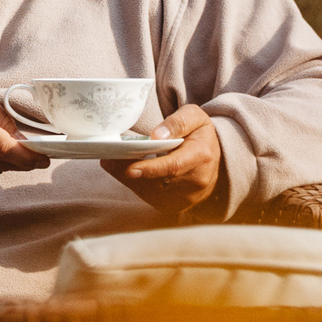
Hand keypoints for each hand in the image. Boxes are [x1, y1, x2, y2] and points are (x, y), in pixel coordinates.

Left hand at [102, 104, 223, 217]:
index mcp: (201, 156)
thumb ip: (177, 122)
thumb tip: (157, 136)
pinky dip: (134, 184)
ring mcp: (186, 196)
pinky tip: (122, 170)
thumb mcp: (194, 117)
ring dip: (128, 179)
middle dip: (130, 171)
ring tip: (111, 162)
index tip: (130, 168)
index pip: (174, 166)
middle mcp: (196, 180)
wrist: (212, 158)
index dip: (151, 169)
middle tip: (108, 159)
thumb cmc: (199, 134)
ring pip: (150, 191)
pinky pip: (150, 197)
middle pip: (158, 181)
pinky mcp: (176, 204)